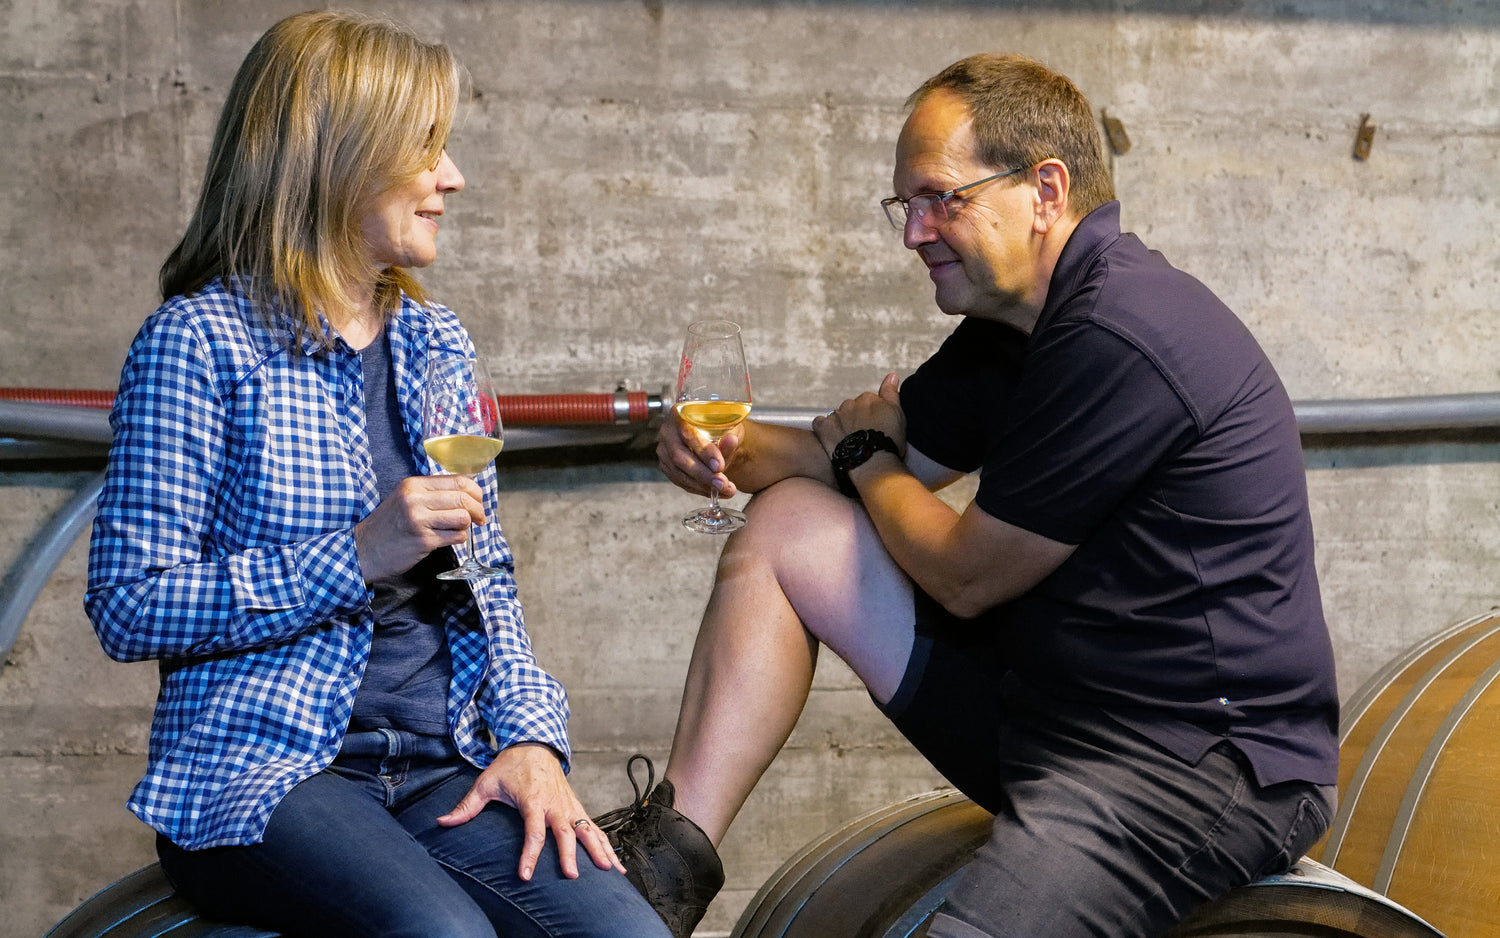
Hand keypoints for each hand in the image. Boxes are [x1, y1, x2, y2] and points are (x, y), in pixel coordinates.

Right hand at [353, 475, 484, 582]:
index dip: (475, 492)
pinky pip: (455, 537)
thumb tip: (468, 493)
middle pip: (464, 499)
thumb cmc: (389, 525)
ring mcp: (419, 520)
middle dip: (478, 510)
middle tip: (480, 519)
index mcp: (414, 485)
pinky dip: (459, 538)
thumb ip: (432, 493)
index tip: (479, 502)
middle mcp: (415, 499)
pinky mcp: (423, 541)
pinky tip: (449, 539)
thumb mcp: (406, 498)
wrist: (364, 549)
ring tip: (459, 529)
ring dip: (467, 526)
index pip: (458, 481)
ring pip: (462, 518)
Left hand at [435, 742, 623, 880]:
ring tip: (611, 872)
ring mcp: (569, 805)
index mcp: (533, 800)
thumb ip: (466, 806)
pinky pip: (595, 828)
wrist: (535, 742)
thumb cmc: (510, 765)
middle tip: (573, 876)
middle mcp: (555, 804)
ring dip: (600, 850)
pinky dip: (606, 845)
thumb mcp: (486, 782)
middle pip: (566, 832)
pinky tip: (615, 865)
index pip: (533, 831)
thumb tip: (442, 822)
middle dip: (571, 854)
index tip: (525, 875)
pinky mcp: (577, 807)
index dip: (529, 854)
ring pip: (588, 830)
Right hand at [656, 408, 743, 498]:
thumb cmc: (721, 428)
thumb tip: (731, 440)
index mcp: (680, 414)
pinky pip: (680, 481)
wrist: (714, 435)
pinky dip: (699, 489)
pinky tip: (715, 491)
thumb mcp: (729, 429)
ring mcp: (664, 450)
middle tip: (722, 484)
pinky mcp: (666, 465)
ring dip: (703, 485)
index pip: (688, 434)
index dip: (704, 452)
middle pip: (680, 457)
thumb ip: (728, 438)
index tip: (720, 466)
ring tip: (725, 490)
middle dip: (703, 474)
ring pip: (679, 473)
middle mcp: (667, 432)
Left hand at [811, 372, 905, 456]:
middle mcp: (851, 403)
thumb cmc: (888, 441)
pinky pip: (820, 423)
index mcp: (869, 398)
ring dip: (841, 425)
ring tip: (849, 442)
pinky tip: (832, 440)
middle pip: (851, 408)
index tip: (875, 428)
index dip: (872, 415)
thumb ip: (892, 393)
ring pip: (837, 416)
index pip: (868, 401)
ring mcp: (836, 416)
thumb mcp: (898, 414)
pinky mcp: (824, 428)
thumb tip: (892, 375)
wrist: (873, 463)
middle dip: (855, 419)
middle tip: (862, 436)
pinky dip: (824, 429)